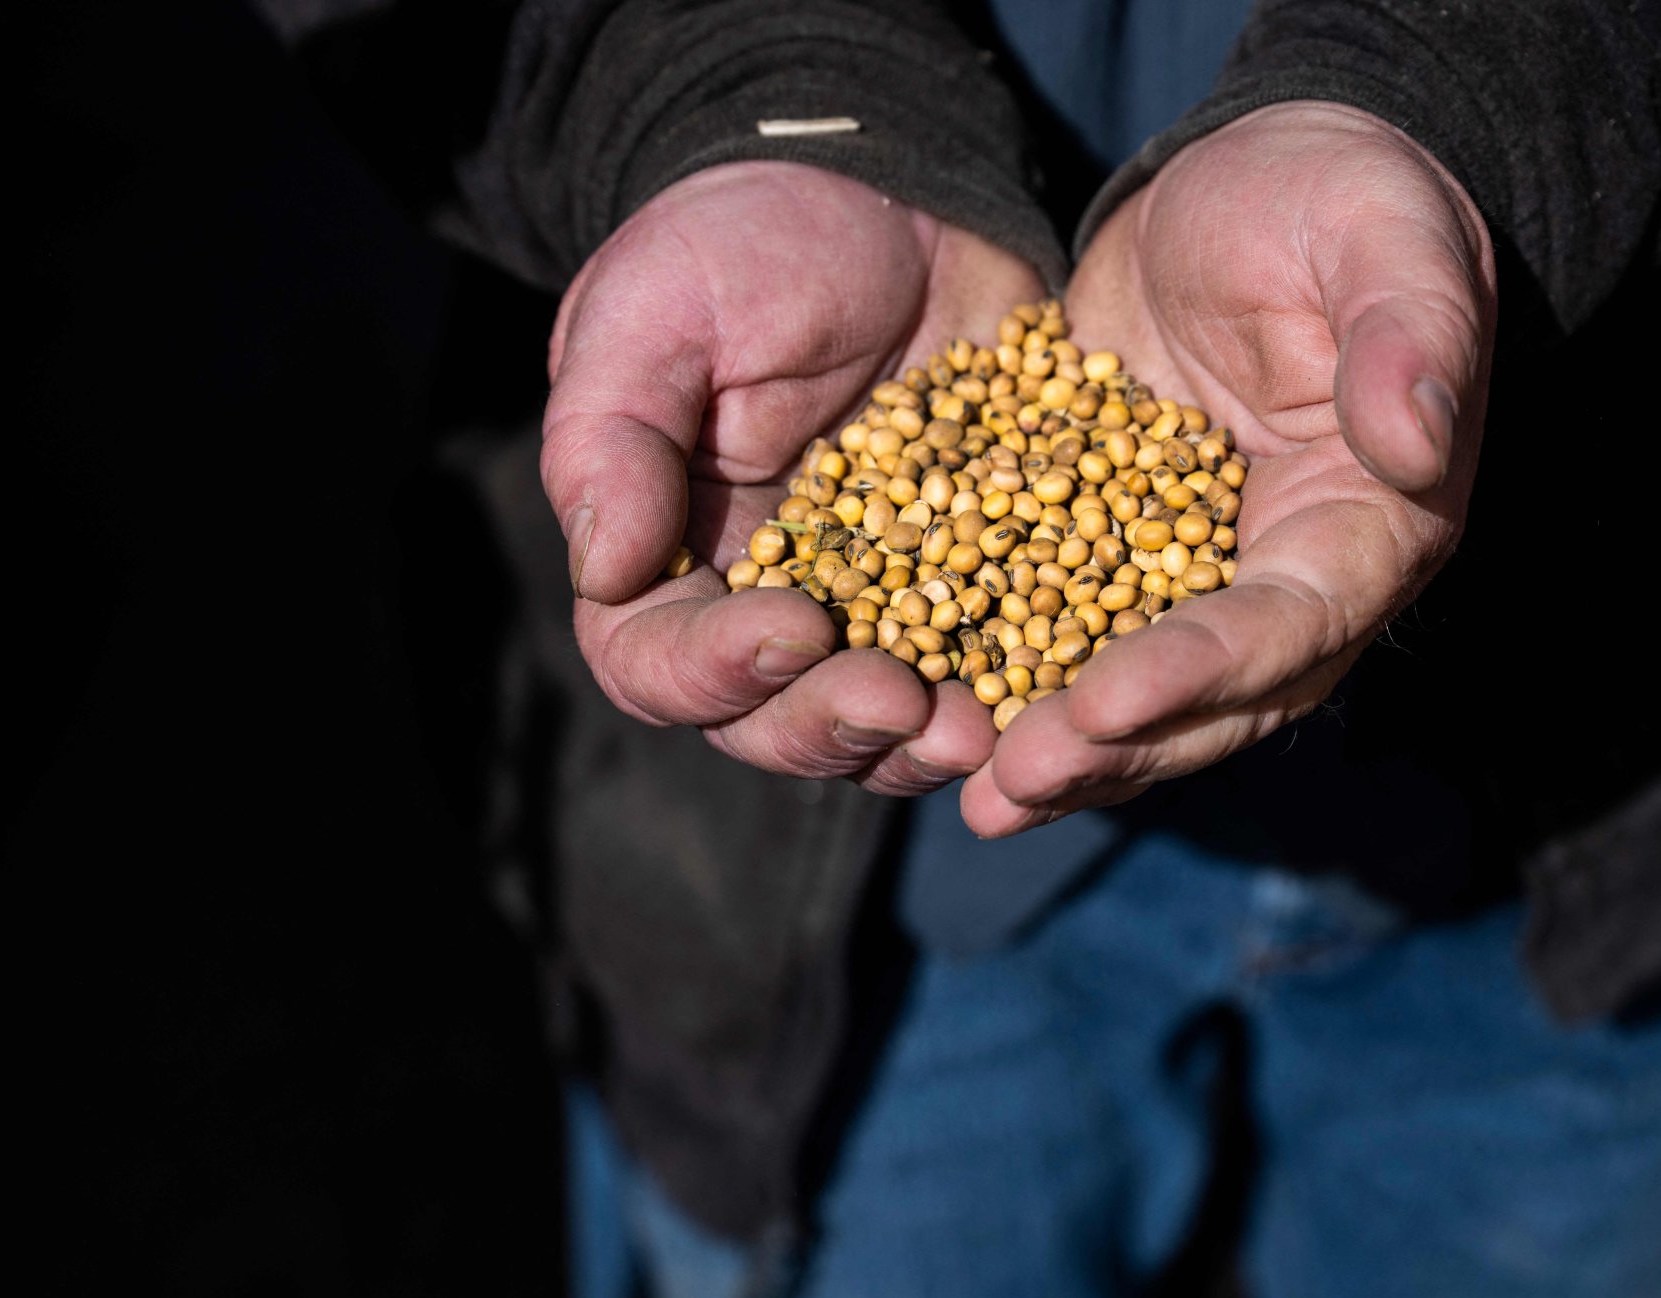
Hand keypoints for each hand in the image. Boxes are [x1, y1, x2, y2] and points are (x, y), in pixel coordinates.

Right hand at [543, 161, 1043, 792]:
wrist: (890, 193)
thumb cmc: (745, 242)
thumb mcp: (653, 311)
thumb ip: (611, 439)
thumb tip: (604, 571)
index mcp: (663, 560)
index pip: (657, 661)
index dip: (716, 670)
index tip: (792, 626)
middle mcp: (760, 604)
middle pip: (769, 722)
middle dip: (831, 727)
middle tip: (899, 702)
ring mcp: (873, 604)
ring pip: (879, 724)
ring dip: (921, 742)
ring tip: (982, 729)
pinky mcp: (973, 582)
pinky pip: (989, 663)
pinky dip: (1015, 693)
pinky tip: (1056, 692)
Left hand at [963, 101, 1496, 835]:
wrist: (1256, 182)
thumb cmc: (1338, 199)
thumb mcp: (1386, 240)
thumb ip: (1409, 334)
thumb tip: (1416, 440)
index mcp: (1363, 525)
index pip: (1288, 622)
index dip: (1202, 668)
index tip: (1105, 697)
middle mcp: (1282, 577)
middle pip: (1207, 698)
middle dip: (1113, 745)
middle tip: (1013, 783)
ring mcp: (1193, 574)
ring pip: (1132, 690)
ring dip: (1060, 748)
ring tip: (975, 796)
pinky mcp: (1110, 544)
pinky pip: (1062, 625)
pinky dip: (1007, 672)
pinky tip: (929, 711)